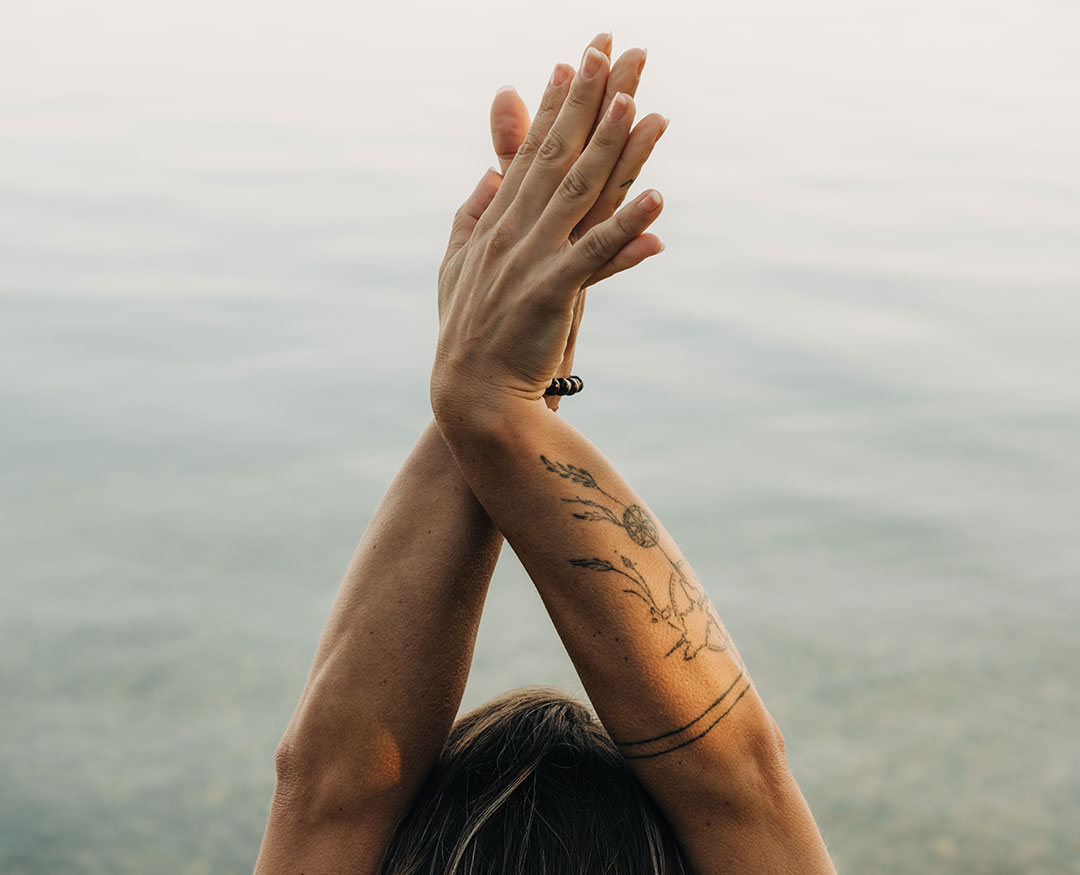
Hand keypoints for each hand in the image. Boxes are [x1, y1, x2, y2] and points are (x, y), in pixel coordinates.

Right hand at [433, 37, 665, 425]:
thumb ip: (472, 217)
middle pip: (558, 154)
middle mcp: (514, 231)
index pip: (529, 153)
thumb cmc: (470, 336)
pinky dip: (627, 228)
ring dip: (610, 146)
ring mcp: (533, 260)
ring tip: (637, 102)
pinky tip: (658, 201)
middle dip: (586, 99)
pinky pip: (597, 256)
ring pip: (579, 192)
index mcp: (497, 222)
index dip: (552, 107)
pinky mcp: (554, 294)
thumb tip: (487, 178)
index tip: (572, 63)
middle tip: (612, 49)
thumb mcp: (459, 268)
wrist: (474, 396)